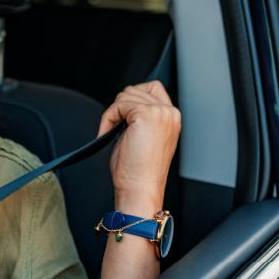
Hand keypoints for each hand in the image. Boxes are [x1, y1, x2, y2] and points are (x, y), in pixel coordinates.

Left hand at [97, 81, 180, 217]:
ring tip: (111, 133)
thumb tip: (124, 104)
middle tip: (114, 128)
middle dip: (120, 106)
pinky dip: (108, 118)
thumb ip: (140, 116)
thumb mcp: (144, 137)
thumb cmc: (139, 171)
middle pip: (136, 89)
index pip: (152, 89)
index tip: (122, 119)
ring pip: (126, 95)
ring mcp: (160, 112)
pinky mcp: (146, 114)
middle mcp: (170, 113)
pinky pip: (118, 105)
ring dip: (113, 113)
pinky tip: (107, 133)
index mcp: (172, 118)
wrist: (140, 188)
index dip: (133, 100)